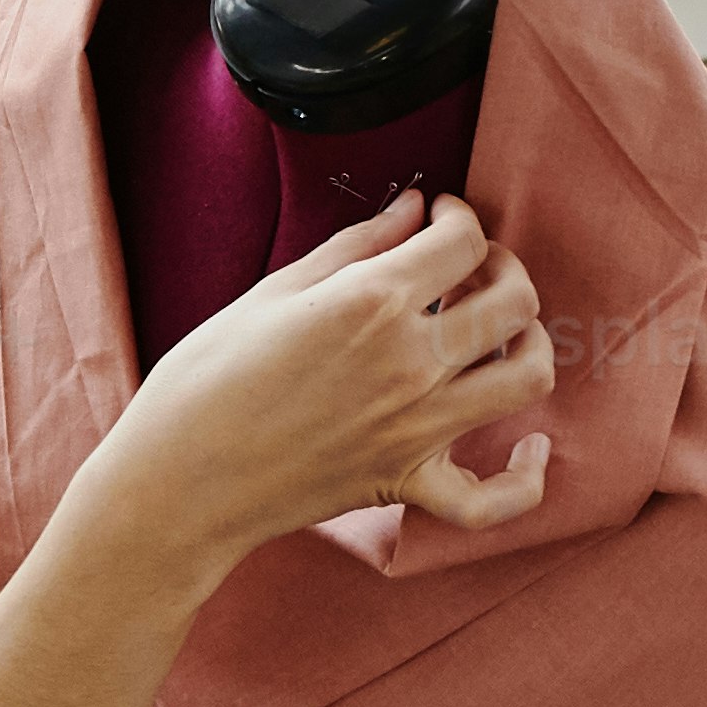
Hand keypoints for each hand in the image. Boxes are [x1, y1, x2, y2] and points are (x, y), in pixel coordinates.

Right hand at [107, 193, 554, 553]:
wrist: (175, 481)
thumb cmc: (203, 383)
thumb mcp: (272, 293)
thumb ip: (355, 247)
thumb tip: (410, 209)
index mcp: (371, 302)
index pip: (463, 240)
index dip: (461, 215)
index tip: (441, 215)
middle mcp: (410, 360)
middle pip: (515, 300)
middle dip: (504, 267)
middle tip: (473, 264)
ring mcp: (416, 427)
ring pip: (528, 377)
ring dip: (531, 343)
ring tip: (503, 333)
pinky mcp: (408, 482)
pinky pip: (494, 497)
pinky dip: (525, 478)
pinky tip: (531, 447)